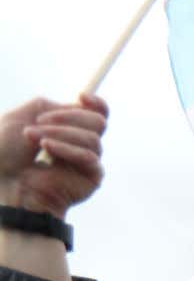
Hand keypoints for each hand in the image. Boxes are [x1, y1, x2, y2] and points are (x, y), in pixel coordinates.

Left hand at [0, 95, 107, 215]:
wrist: (8, 184)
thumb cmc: (6, 154)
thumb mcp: (18, 117)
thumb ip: (45, 105)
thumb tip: (73, 106)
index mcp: (67, 129)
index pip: (96, 114)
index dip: (95, 103)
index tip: (81, 96)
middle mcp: (81, 144)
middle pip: (98, 121)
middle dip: (68, 117)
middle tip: (40, 122)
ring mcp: (88, 162)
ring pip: (93, 138)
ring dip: (60, 133)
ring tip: (35, 139)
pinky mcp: (92, 178)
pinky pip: (89, 157)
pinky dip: (67, 149)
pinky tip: (47, 149)